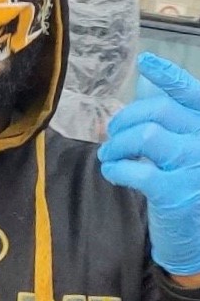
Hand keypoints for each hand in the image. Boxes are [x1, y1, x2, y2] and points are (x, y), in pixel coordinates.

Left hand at [99, 53, 199, 278]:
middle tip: (112, 133)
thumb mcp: (189, 150)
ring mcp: (196, 168)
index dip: (169, 77)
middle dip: (126, 118)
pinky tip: (112, 172)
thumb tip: (143, 92)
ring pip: (145, 135)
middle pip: (159, 111)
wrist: (198, 239)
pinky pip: (135, 170)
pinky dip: (115, 168)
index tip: (145, 61)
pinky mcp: (177, 194)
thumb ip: (172, 123)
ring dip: (117, 143)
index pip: (193, 95)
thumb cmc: (191, 187)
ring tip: (110, 155)